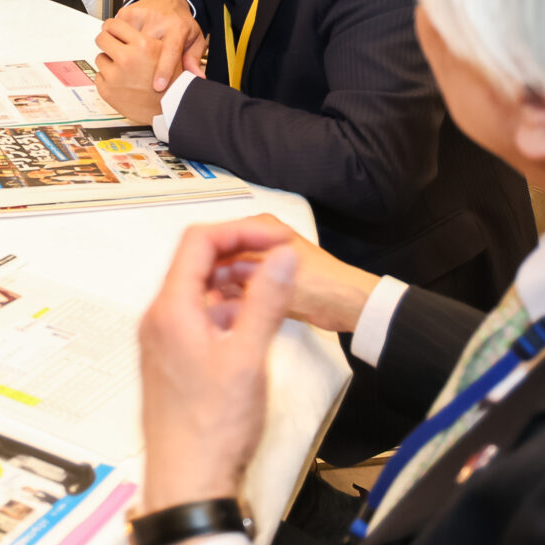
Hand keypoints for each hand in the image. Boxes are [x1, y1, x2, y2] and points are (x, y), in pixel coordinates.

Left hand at [92, 17, 171, 122]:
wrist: (171, 107)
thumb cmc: (172, 80)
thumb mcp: (165, 50)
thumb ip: (144, 37)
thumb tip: (124, 26)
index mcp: (142, 45)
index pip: (114, 25)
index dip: (112, 27)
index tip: (111, 29)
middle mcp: (127, 59)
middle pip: (102, 39)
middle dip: (107, 41)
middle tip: (112, 46)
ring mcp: (115, 76)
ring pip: (100, 58)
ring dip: (109, 61)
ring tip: (124, 69)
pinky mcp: (108, 91)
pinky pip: (100, 76)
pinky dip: (108, 78)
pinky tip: (122, 82)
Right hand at [116, 0, 207, 90]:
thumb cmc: (179, 22)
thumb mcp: (194, 39)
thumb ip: (193, 59)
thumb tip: (196, 76)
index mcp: (177, 28)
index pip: (170, 51)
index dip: (164, 70)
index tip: (158, 86)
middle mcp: (159, 20)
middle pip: (144, 49)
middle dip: (142, 65)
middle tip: (141, 74)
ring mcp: (141, 15)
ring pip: (127, 41)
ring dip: (128, 53)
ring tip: (131, 59)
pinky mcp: (127, 12)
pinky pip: (118, 32)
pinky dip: (119, 41)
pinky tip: (125, 45)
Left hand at [139, 222, 296, 509]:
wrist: (188, 482)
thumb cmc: (212, 430)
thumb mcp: (249, 358)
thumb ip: (266, 301)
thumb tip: (280, 256)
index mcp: (170, 310)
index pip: (198, 242)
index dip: (239, 231)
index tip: (274, 237)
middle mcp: (158, 320)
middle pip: (194, 263)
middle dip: (238, 253)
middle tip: (277, 257)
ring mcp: (162, 340)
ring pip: (197, 291)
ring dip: (233, 283)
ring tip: (271, 290)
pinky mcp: (171, 360)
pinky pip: (196, 317)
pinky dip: (225, 310)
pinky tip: (252, 326)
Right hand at [204, 213, 380, 334]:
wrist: (351, 307)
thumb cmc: (319, 286)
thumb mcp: (275, 275)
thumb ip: (238, 272)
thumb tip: (206, 273)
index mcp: (262, 228)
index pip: (218, 237)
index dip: (204, 259)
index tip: (193, 283)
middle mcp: (259, 240)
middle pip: (221, 257)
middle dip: (210, 277)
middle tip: (200, 301)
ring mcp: (264, 264)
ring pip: (229, 275)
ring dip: (220, 291)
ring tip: (210, 311)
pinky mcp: (269, 285)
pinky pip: (241, 290)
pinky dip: (234, 301)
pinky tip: (227, 316)